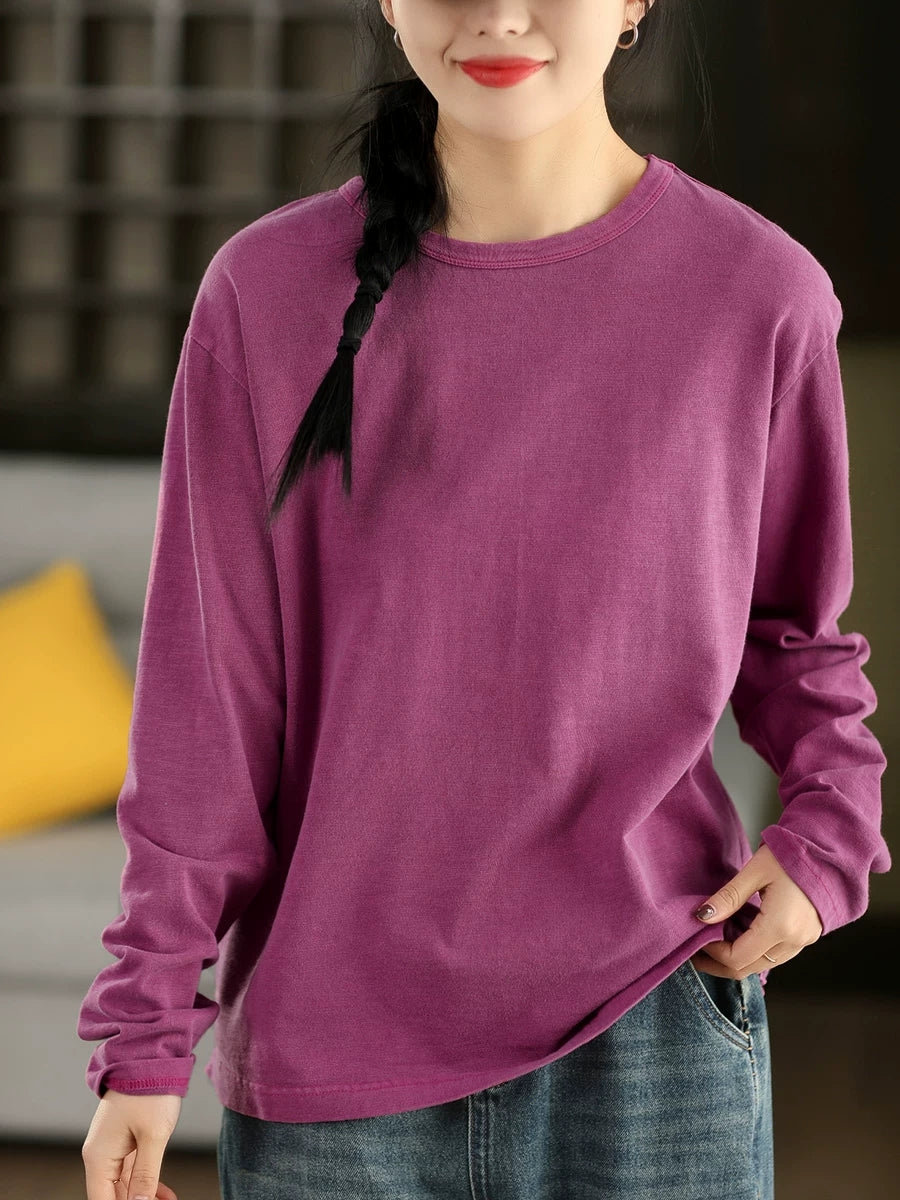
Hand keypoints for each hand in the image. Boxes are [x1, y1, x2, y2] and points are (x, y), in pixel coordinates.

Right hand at [82, 1090, 180, 1199]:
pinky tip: (164, 1193)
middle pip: (112, 1194)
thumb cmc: (150, 1089)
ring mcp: (112, 1146)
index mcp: (99, 1157)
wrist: (151, 1055)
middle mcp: (101, 1154)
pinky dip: (147, 1181)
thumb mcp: (153, 1136)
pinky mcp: (124, 1138)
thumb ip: (145, 1175)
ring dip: (144, 1195)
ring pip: (123, 1184)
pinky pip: (131, 1169)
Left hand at [690, 842, 823, 978]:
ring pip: (761, 964)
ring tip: (716, 936)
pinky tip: (738, 930)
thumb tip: (701, 917)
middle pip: (748, 969)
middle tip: (696, 949)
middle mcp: (794, 941)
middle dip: (719, 962)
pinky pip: (774, 954)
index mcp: (780, 927)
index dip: (712, 953)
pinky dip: (753, 949)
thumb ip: (728, 898)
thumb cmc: (790, 856)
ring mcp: (803, 942)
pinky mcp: (805, 937)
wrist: (827, 853)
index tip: (696, 938)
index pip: (737, 957)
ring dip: (736, 956)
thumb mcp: (754, 872)